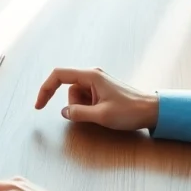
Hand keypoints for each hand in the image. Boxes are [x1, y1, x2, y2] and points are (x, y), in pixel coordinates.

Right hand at [35, 67, 159, 130]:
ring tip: (101, 113)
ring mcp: (97, 82)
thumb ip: (79, 113)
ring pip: (76, 96)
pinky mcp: (101, 89)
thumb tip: (64, 113)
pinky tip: (104, 111)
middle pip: (68, 89)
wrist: (151, 111)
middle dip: (74, 105)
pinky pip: (86, 98)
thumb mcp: (101, 115)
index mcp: (91, 76)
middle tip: (92, 114)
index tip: (39, 106)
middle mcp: (92, 75)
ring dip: (82, 108)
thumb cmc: (130, 111)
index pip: (58, 75)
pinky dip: (89, 107)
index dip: (45, 89)